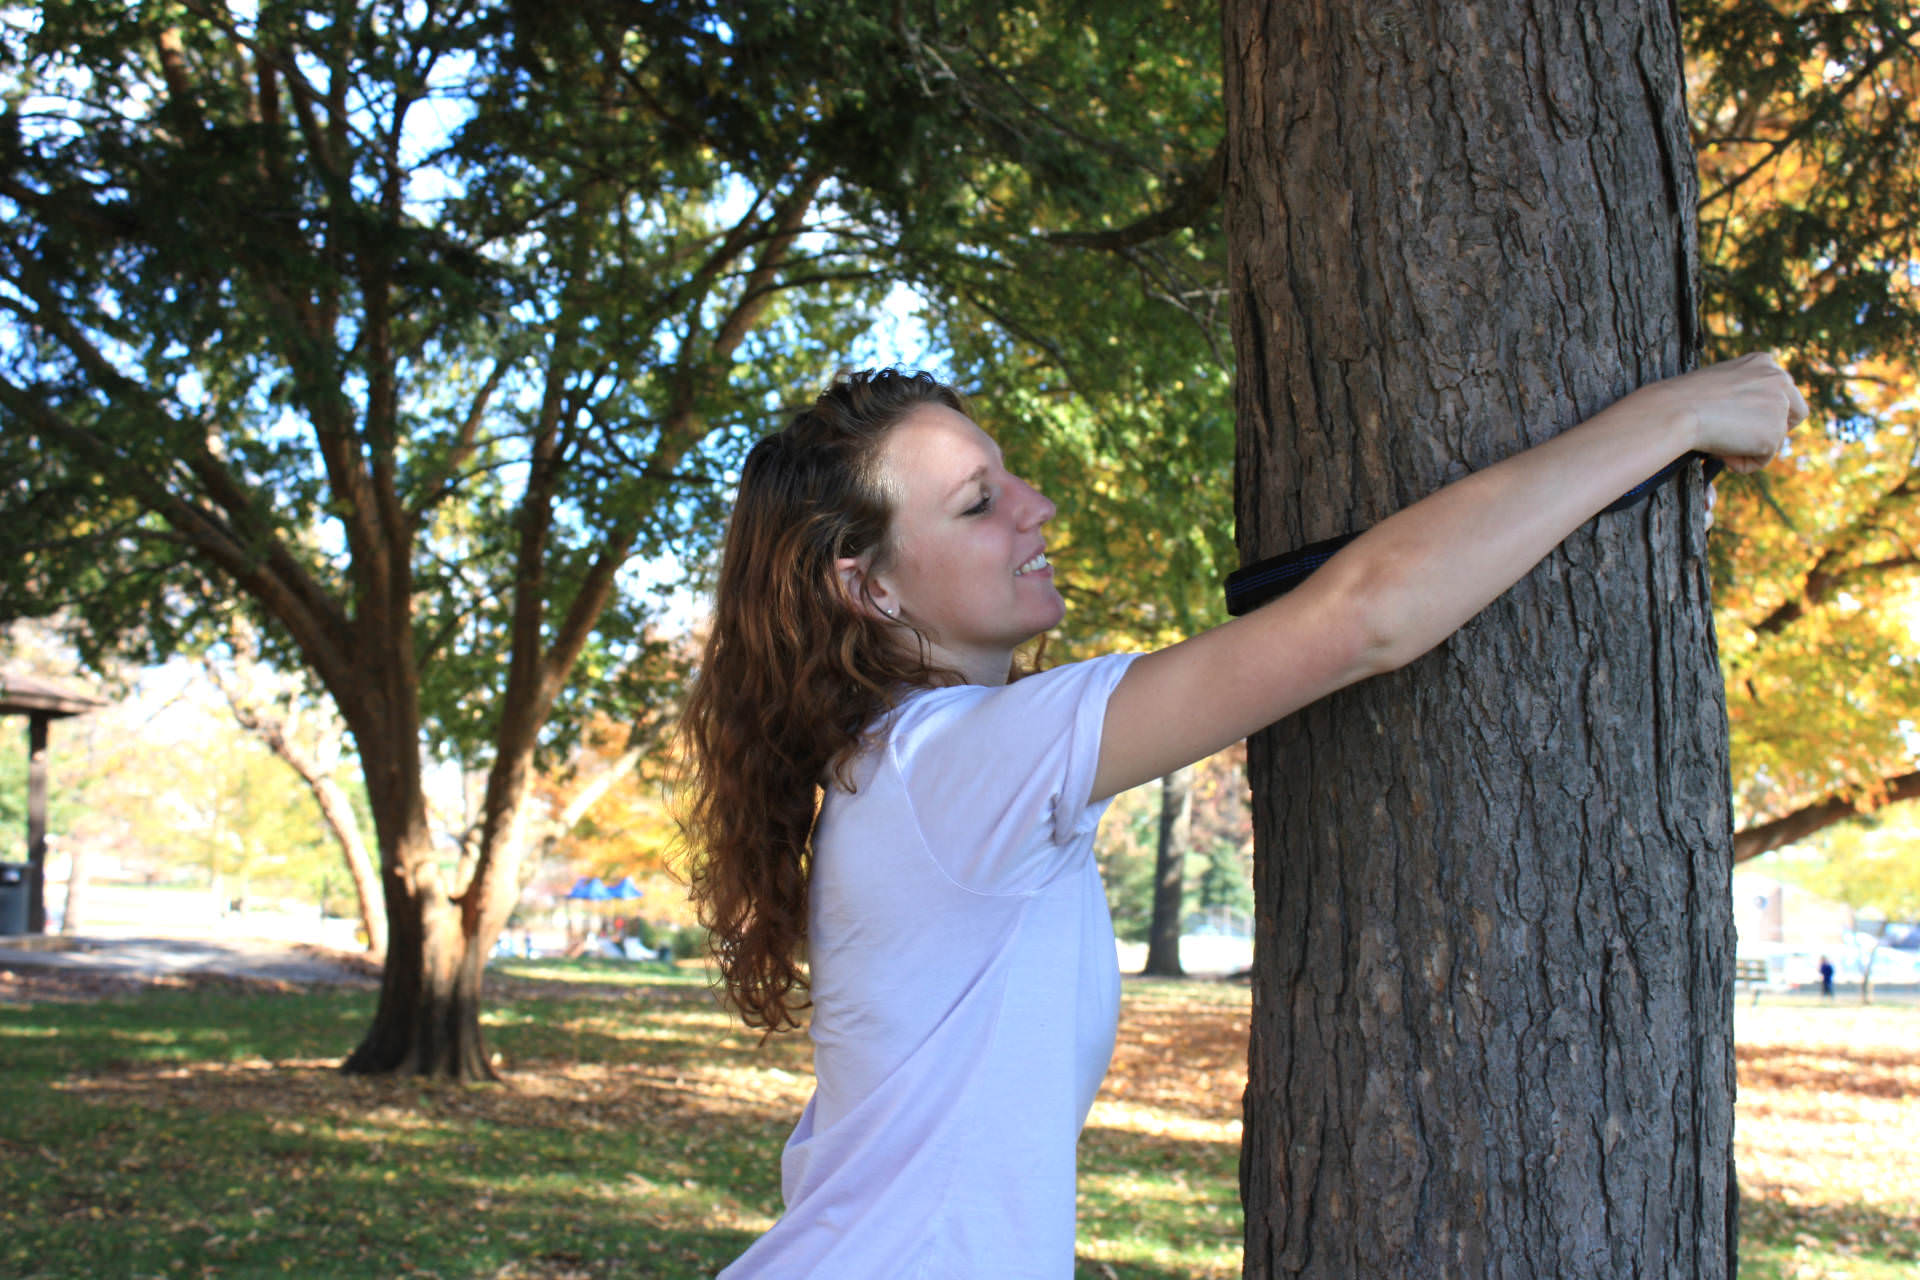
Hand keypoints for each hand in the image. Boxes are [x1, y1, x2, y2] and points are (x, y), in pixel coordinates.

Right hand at [1648, 352, 1807, 472]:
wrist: (1677, 409)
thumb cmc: (1683, 400)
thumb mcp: (1718, 388)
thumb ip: (1741, 398)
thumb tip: (1745, 428)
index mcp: (1763, 362)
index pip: (1782, 391)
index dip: (1765, 412)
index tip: (1745, 423)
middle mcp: (1779, 378)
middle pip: (1796, 413)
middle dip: (1773, 430)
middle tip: (1743, 441)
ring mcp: (1780, 405)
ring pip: (1774, 440)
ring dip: (1747, 448)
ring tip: (1717, 442)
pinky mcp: (1774, 433)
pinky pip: (1762, 459)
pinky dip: (1741, 463)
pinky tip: (1719, 451)